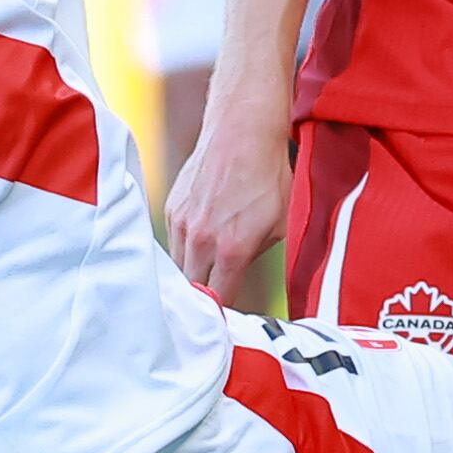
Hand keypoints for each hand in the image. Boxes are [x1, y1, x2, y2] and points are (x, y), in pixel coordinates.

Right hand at [167, 98, 291, 304]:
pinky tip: (202, 241)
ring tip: (207, 276)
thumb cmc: (269, 176)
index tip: (228, 322)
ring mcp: (182, 223)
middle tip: (214, 307)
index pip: (218, 301)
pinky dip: (186, 248)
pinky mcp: (172, 208)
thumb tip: (251, 278)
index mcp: (232, 250)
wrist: (242, 130)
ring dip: (193, 274)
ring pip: (180, 267)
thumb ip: (262, 257)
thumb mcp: (281, 224)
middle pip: (193, 290)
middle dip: (203, 300)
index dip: (223, 314)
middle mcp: (201, 240)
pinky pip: (175, 242)